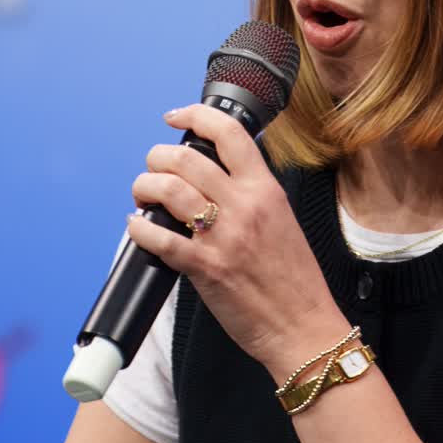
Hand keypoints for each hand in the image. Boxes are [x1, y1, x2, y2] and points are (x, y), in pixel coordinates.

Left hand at [125, 105, 345, 376]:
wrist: (304, 326)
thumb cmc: (294, 281)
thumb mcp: (282, 220)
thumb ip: (251, 196)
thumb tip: (212, 179)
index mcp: (266, 190)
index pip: (230, 134)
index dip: (195, 116)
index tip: (176, 118)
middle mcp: (244, 206)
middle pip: (186, 159)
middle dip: (157, 157)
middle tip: (153, 168)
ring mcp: (223, 236)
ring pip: (169, 190)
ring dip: (145, 187)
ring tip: (142, 195)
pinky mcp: (205, 268)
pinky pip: (160, 238)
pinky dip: (140, 228)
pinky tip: (138, 227)